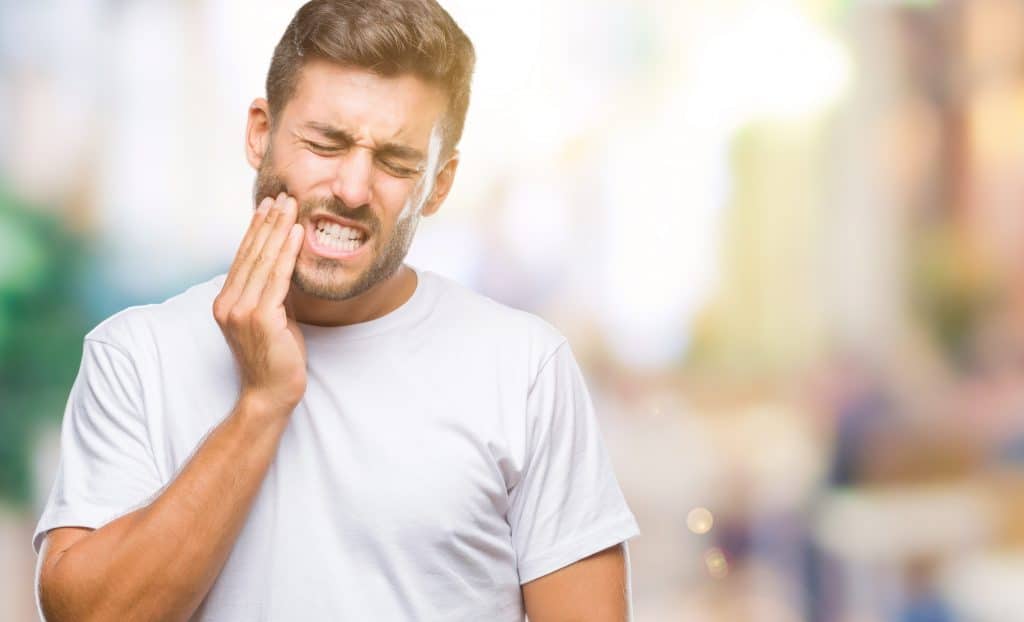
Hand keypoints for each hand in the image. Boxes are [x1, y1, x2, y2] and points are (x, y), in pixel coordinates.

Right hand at [213, 193, 306, 415]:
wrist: (270, 394)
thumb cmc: (276, 358)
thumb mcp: (271, 317)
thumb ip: (272, 292)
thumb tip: (285, 264)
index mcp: (226, 301)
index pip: (243, 257)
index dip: (256, 229)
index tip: (269, 205)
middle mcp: (228, 303)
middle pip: (251, 253)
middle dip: (268, 221)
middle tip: (282, 195)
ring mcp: (241, 310)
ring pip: (263, 260)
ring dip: (278, 229)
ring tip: (291, 205)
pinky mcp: (259, 318)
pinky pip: (277, 278)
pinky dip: (287, 252)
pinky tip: (297, 233)